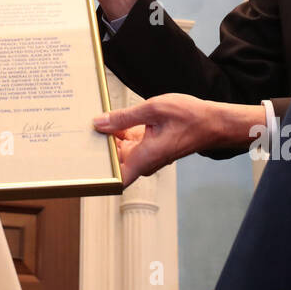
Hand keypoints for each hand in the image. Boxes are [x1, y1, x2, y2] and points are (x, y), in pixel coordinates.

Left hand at [93, 95, 264, 185]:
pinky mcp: (148, 147)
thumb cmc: (190, 117)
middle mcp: (143, 161)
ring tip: (89, 119)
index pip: (114, 180)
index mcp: (144, 158)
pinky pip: (127, 143)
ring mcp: (145, 155)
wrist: (212, 122)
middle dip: (96, 147)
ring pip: (118, 151)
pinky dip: (119, 132)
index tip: (82, 164)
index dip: (96, 176)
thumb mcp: (154, 109)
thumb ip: (124, 117)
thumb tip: (99, 123)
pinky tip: (109, 117)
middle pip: (111, 162)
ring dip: (107, 137)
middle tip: (77, 130)